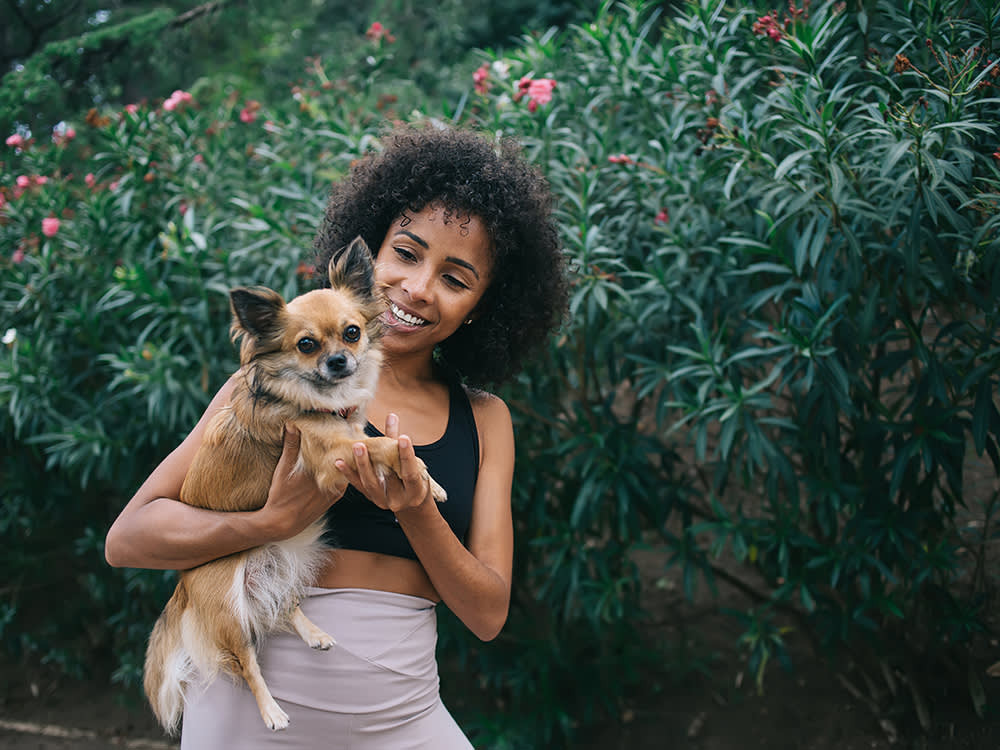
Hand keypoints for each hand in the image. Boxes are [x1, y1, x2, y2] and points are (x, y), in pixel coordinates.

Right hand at [258, 425, 345, 539]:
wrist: (282, 523)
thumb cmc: (282, 495)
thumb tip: (292, 424)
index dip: (347, 437)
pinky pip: (342, 480)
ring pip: (346, 471)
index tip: (349, 424)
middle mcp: (335, 482)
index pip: (343, 450)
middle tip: (350, 431)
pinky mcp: (334, 498)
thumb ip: (291, 445)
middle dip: (347, 447)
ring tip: (344, 444)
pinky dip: (341, 471)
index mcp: (326, 471)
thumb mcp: (284, 468)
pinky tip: (337, 463)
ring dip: (345, 460)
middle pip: (347, 460)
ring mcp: (336, 491)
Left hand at [334, 413, 432, 514]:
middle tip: (363, 444)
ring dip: (361, 465)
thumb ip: (397, 441)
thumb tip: (391, 416)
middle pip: (388, 478)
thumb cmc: (412, 479)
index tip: (403, 438)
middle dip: (376, 460)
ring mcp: (384, 501)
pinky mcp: (372, 500)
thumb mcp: (412, 463)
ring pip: (371, 483)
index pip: (410, 471)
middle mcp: (400, 499)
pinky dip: (349, 474)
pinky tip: (340, 462)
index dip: (407, 455)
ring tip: (355, 447)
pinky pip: (359, 486)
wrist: (409, 504)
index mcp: (415, 489)